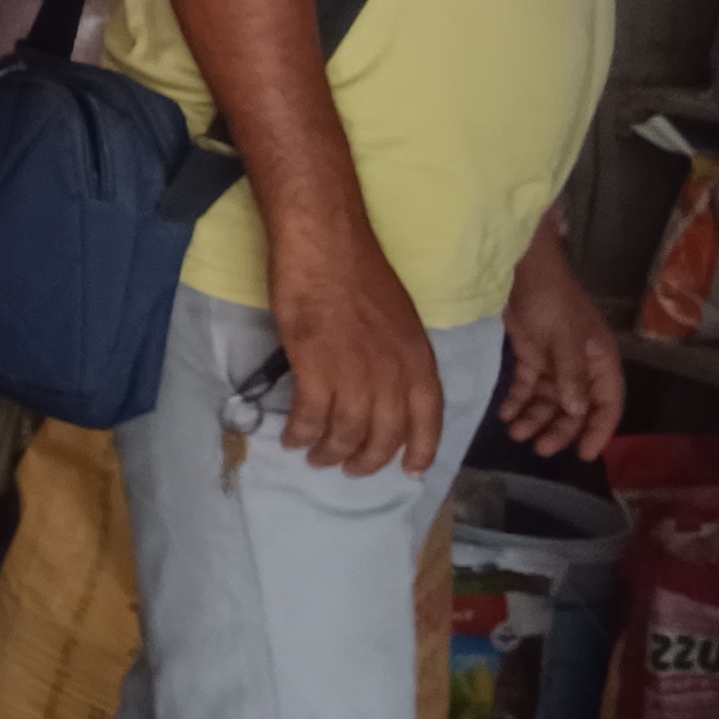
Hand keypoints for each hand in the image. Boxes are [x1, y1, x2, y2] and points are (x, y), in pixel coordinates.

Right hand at [267, 211, 442, 474]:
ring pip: (345, 435)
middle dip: (365, 460)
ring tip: (315, 456)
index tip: (409, 471)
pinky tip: (291, 438)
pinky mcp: (315, 370)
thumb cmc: (360, 274)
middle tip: (347, 467)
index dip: (419, 451)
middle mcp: (392, 375)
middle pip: (383, 437)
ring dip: (328, 452)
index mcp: (418, 360)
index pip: (427, 421)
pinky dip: (300, 434)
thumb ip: (399, 358)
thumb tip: (385, 387)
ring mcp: (353, 375)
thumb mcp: (400, 320)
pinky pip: (309, 419)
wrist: (326, 247)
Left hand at [499, 217, 621, 459]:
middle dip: (560, 429)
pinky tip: (505, 414)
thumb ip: (570, 374)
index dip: (598, 430)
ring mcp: (555, 359)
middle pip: (575, 407)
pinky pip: (527, 385)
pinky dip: (517, 400)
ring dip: (535, 418)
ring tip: (516, 434)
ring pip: (549, 399)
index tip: (584, 455)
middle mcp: (580, 364)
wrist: (521, 267)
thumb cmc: (551, 299)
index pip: (607, 403)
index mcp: (600, 360)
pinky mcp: (530, 353)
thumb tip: (577, 410)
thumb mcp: (564, 337)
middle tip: (539, 448)